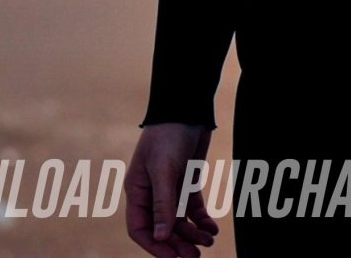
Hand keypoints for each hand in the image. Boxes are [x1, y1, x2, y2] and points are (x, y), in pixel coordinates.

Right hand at [125, 123, 218, 256]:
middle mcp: (151, 193)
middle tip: (195, 257)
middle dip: (177, 245)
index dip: (154, 246)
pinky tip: (213, 228)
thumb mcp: (163, 170)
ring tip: (208, 242)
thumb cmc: (168, 135)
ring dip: (193, 235)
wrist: (186, 108)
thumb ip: (162, 205)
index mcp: (137, 190)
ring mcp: (170, 189)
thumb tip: (161, 238)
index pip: (139, 228)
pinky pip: (193, 209)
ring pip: (180, 222)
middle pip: (162, 229)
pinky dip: (202, 220)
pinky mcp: (187, 182)